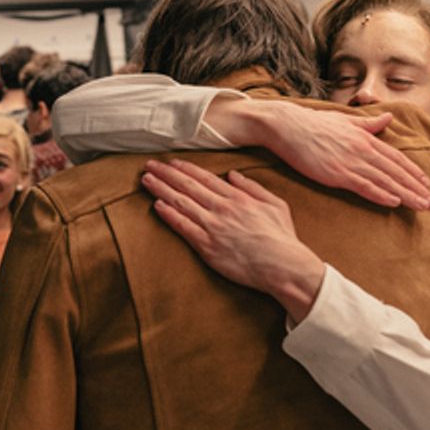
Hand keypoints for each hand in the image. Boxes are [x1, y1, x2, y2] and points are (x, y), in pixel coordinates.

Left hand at [142, 159, 325, 322]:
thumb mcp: (276, 205)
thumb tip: (233, 174)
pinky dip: (169, 215)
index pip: (205, 178)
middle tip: (149, 165)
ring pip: (181, 203)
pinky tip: (157, 205)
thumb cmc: (282, 239)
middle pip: (188, 186)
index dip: (185, 168)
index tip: (171, 162)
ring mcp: (213, 227)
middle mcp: (222, 208)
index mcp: (237, 198)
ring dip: (161, 190)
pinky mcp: (207, 247)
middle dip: (166, 174)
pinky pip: (183, 227)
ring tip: (146, 180)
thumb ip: (253, 187)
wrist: (283, 266)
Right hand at [209, 99, 429, 210]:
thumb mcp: (344, 121)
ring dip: (405, 195)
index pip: (395, 157)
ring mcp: (350, 162)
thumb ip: (368, 124)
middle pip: (396, 172)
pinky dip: (380, 194)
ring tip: (421, 207)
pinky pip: (364, 186)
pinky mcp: (337, 173)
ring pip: (385, 181)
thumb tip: (388, 118)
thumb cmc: (312, 124)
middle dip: (416, 188)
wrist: (287, 126)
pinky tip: (394, 203)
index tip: (426, 183)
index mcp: (364, 138)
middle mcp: (362, 150)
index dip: (413, 172)